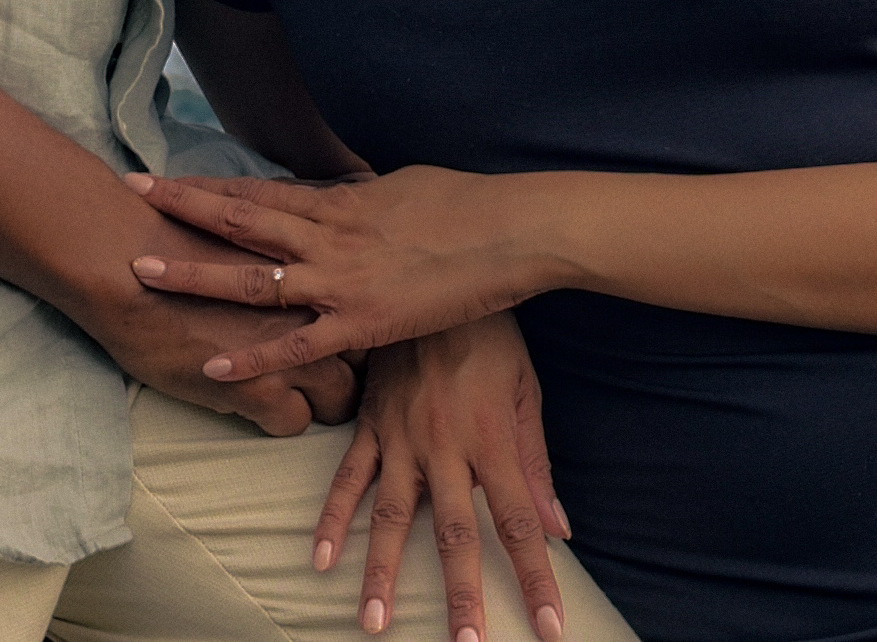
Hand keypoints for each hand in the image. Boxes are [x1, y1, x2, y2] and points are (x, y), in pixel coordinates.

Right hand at [89, 202, 363, 435]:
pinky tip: (264, 412)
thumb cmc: (170, 235)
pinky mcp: (259, 389)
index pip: (362, 301)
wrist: (124, 260)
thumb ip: (267, 246)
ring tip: (315, 404)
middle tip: (337, 368)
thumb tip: (277, 252)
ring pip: (338, 398)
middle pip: (362, 353)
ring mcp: (290, 351)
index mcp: (309, 262)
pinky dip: (282, 422)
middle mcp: (311, 307)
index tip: (341, 322)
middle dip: (353, 366)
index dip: (351, 316)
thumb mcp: (236, 227)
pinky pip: (294, 424)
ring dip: (326, 403)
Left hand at [128, 167, 533, 382]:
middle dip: (181, 210)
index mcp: (337, 202)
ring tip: (143, 272)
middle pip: (240, 220)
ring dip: (195, 276)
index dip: (204, 186)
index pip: (257, 191)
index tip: (159, 179)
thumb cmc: (463, 204)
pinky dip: (254, 357)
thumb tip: (336, 190)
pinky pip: (298, 346)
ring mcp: (341, 281)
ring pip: (253, 278)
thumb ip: (357, 195)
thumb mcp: (399, 187)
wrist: (510, 231)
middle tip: (130, 197)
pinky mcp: (364, 323)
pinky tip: (215, 368)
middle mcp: (327, 236)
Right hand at [320, 319, 576, 641]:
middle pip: (456, 533)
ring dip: (383, 572)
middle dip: (461, 595)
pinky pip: (348, 477)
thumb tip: (559, 527)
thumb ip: (537, 461)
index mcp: (493, 439)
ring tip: (375, 623)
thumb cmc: (491, 334)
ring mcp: (402, 437)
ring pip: (392, 516)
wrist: (438, 270)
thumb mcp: (527, 390)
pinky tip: (317, 558)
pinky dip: (331, 518)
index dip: (535, 578)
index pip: (520, 523)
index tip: (548, 628)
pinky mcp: (370, 424)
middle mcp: (446, 447)